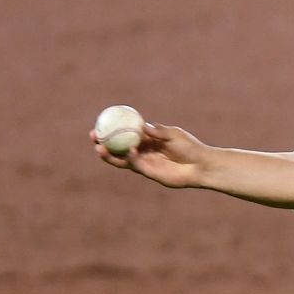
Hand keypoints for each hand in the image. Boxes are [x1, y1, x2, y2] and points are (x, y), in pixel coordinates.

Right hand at [89, 122, 206, 188]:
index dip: (112, 128)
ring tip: (99, 148)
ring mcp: (144, 162)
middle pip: (117, 147)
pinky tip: (130, 151)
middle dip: (103, 142)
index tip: (100, 121)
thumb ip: (158, 131)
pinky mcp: (148, 172)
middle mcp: (142, 150)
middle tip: (93, 136)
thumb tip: (142, 125)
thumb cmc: (190, 147)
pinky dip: (130, 158)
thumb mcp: (174, 134)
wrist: (201, 165)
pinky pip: (135, 165)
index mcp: (146, 139)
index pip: (125, 133)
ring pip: (121, 159)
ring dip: (109, 155)